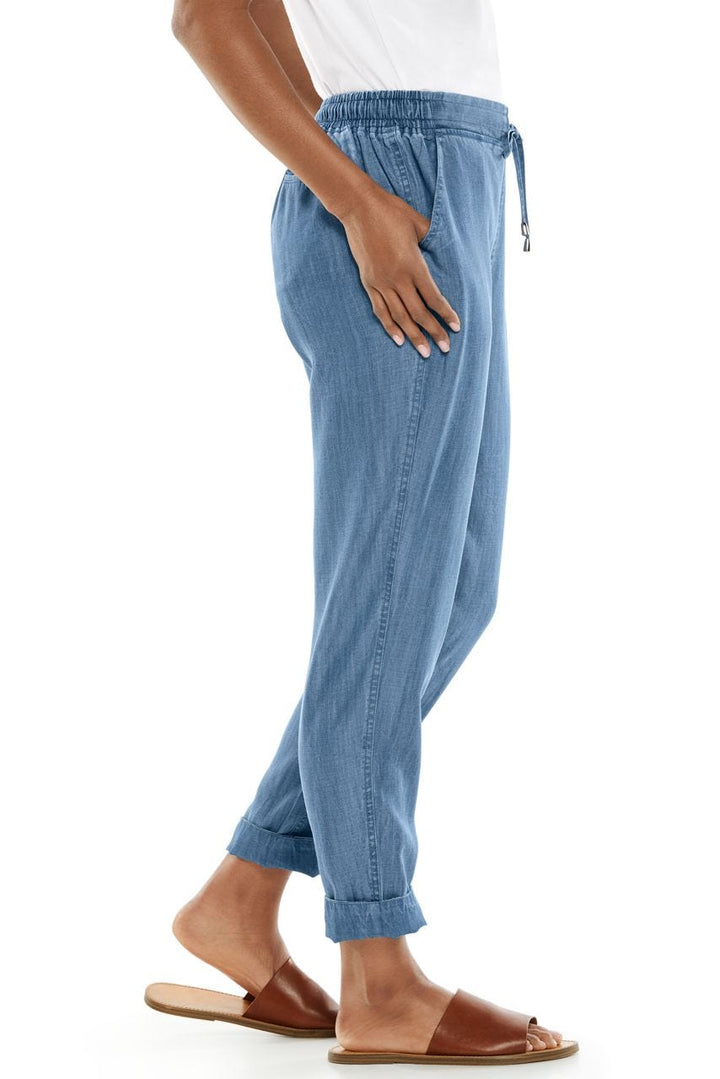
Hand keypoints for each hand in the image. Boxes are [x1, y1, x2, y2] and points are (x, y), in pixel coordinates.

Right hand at [339, 186, 460, 356]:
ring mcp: (381, 282)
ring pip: (400, 317)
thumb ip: (433, 239)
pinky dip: (390, 326)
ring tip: (424, 352)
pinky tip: (398, 339)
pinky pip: (380, 310)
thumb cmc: (392, 211)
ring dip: (413, 336)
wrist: (358, 207)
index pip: (433, 298)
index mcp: (413, 265)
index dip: (446, 314)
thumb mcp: (418, 224)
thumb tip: (446, 247)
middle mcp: (397, 278)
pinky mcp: (368, 282)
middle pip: (419, 313)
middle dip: (433, 332)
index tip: (456, 327)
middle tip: (444, 348)